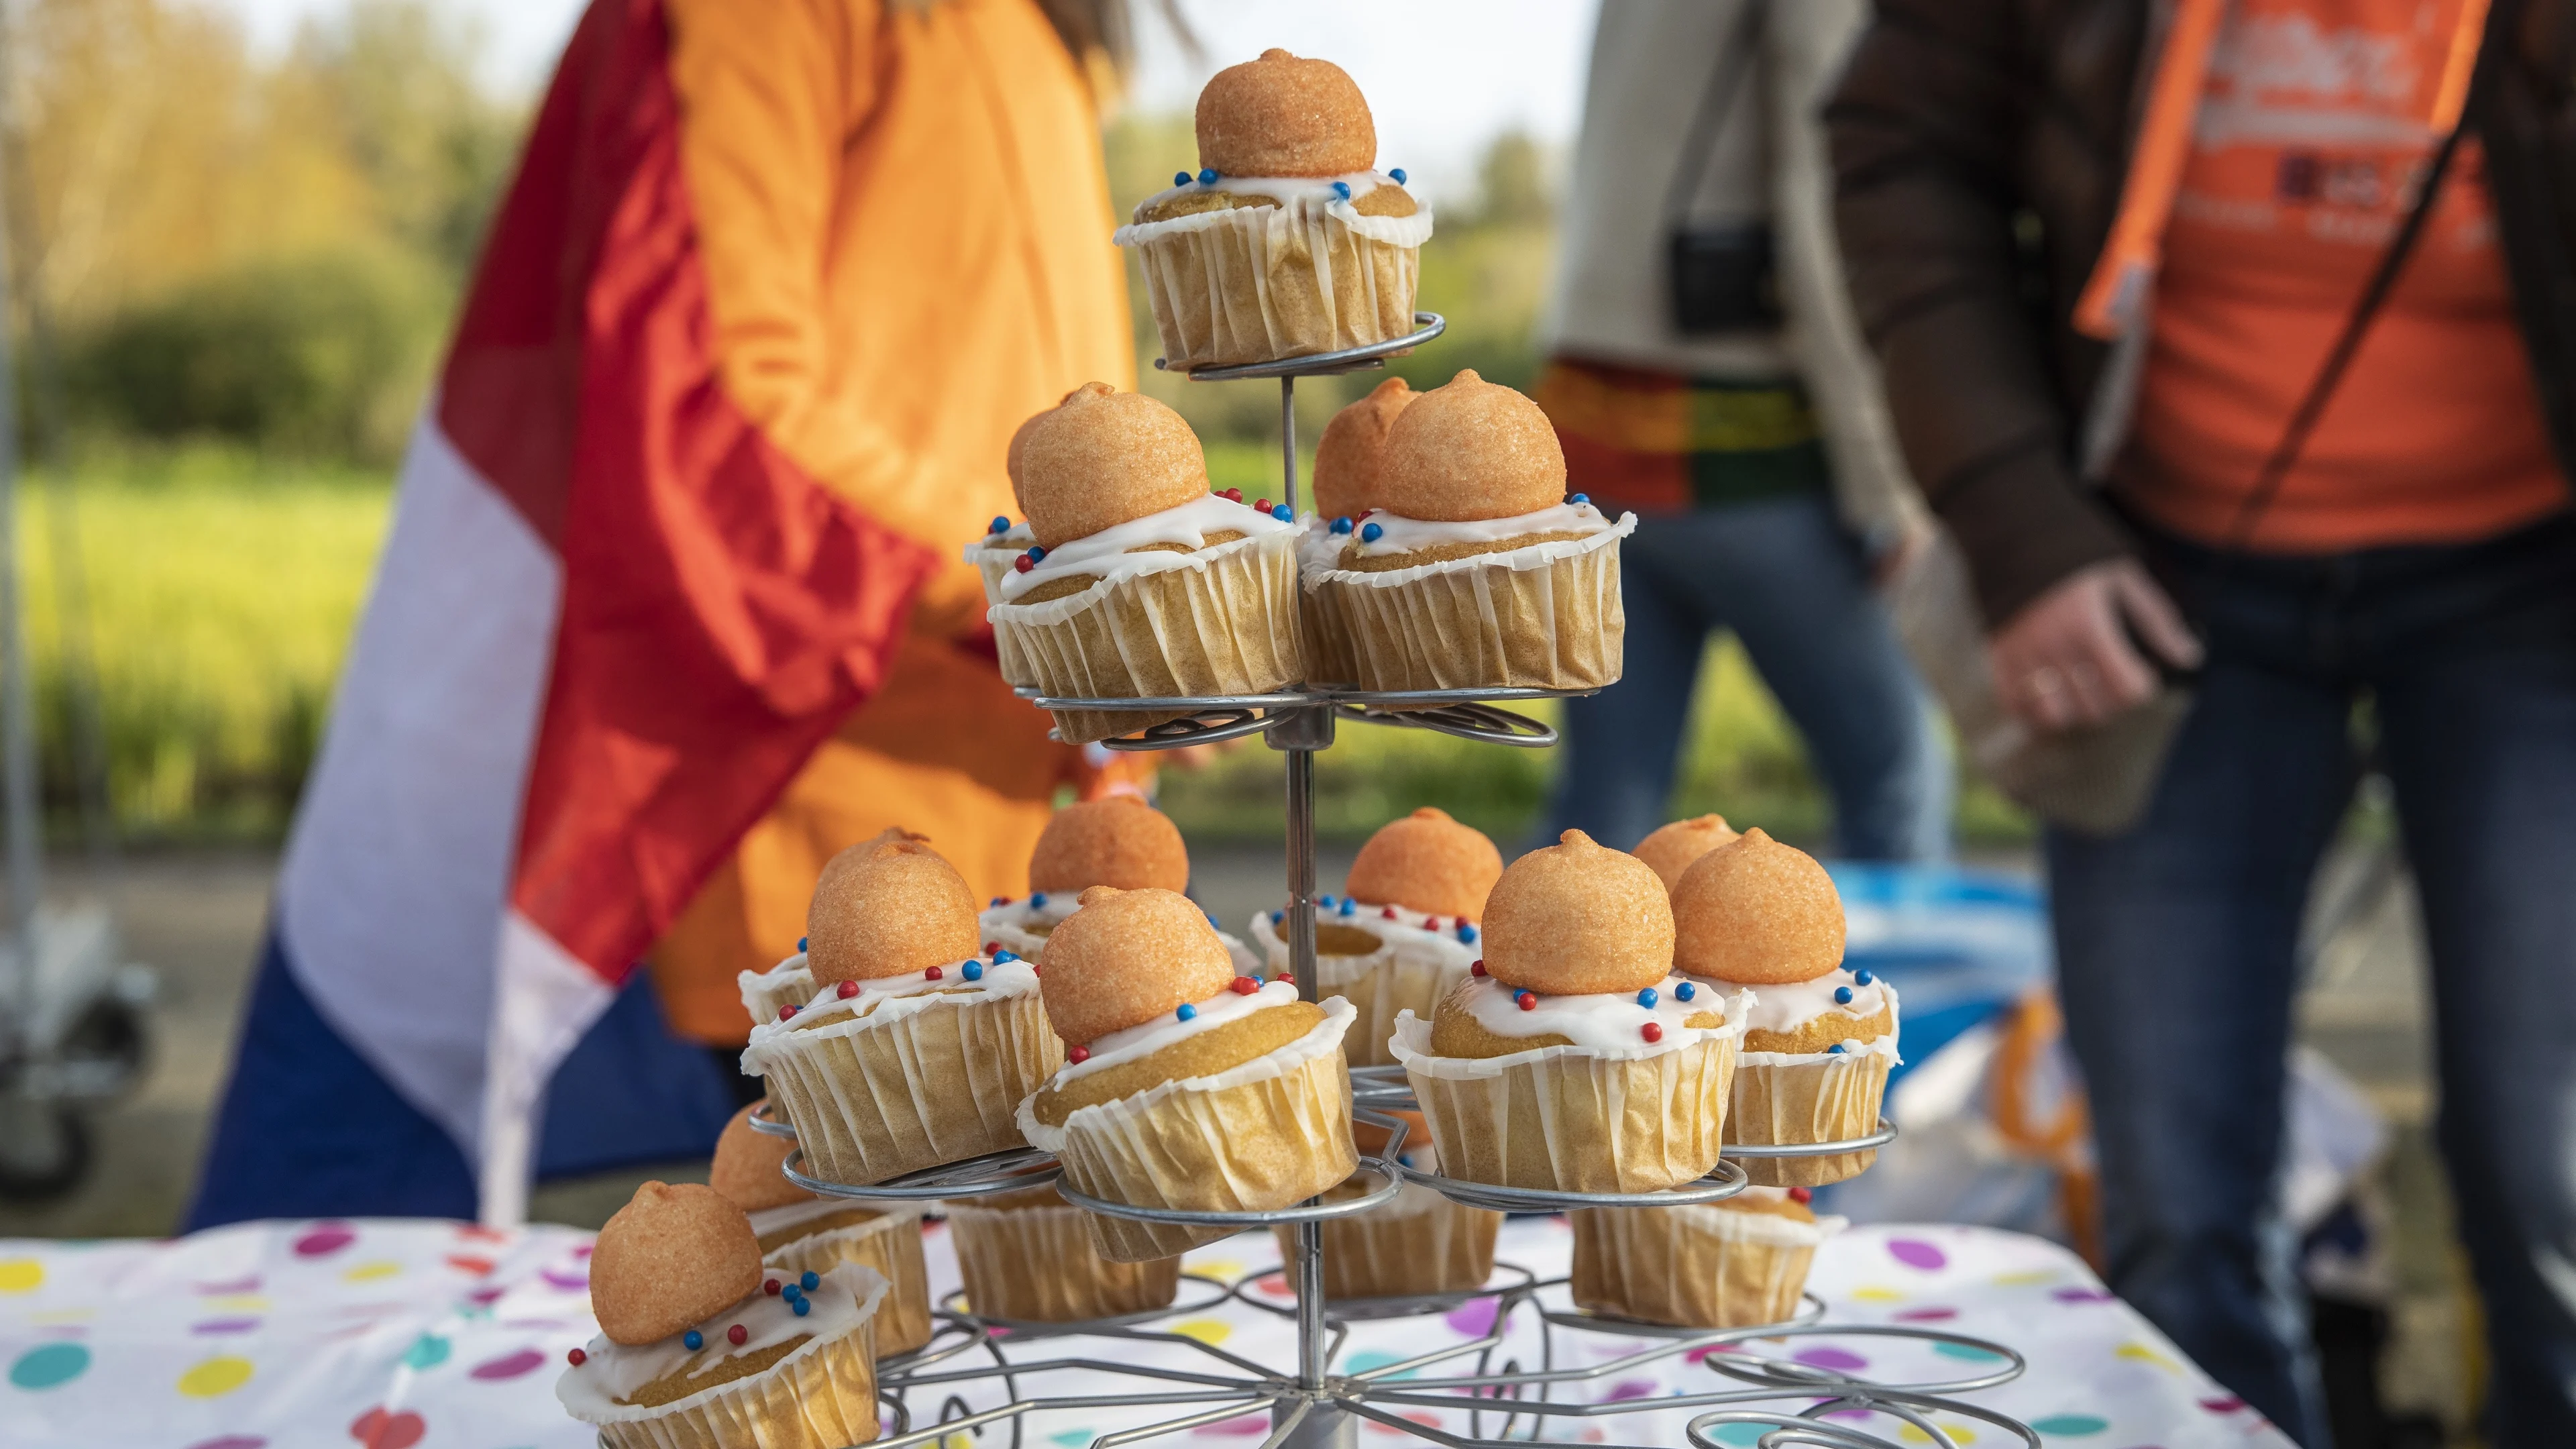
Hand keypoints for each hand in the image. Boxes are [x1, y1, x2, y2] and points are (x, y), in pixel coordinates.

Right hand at [1989, 560, 2200, 731]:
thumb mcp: (2124, 578)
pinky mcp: (1998, 658)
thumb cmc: (2077, 557)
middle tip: (2112, 677)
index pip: (2127, 688)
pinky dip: (2034, 710)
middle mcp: (2055, 647)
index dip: (2143, 686)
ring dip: (2073, 710)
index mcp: (2089, 626)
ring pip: (2054, 716)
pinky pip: (2015, 706)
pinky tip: (2048, 694)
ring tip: (2080, 691)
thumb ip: (2157, 621)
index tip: (2141, 669)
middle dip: (2112, 699)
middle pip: (2094, 708)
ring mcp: (2023, 656)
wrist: (2015, 536)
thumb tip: (2188, 658)